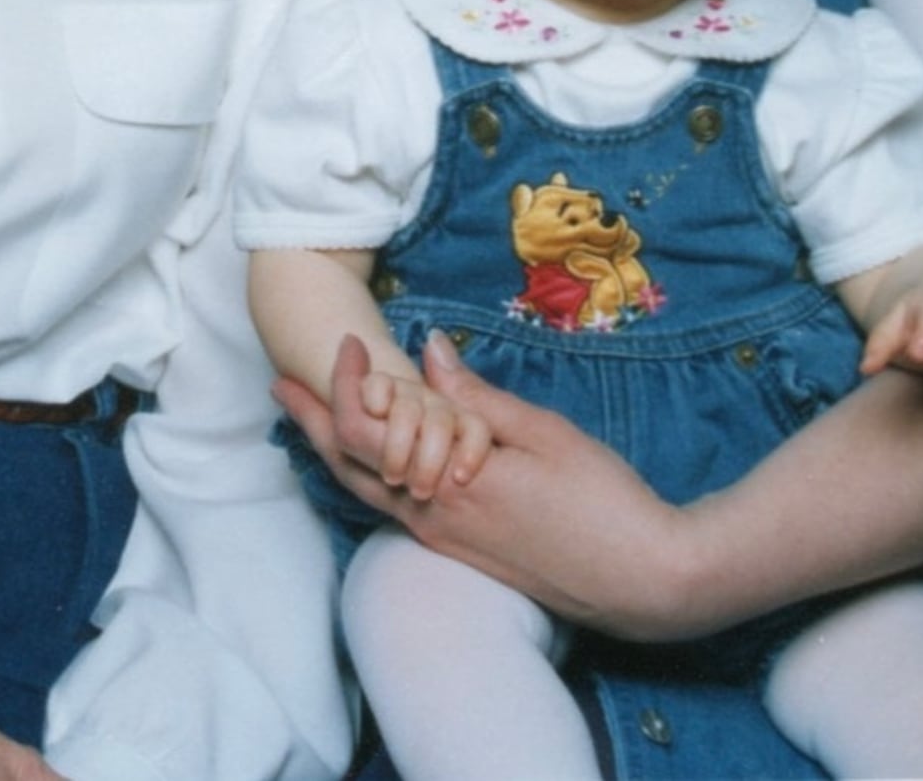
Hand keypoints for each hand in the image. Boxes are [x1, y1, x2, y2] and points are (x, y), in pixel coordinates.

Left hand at [276, 332, 702, 640]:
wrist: (644, 583)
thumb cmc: (603, 502)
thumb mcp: (542, 433)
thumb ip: (477, 397)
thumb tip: (428, 349)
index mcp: (447, 485)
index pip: (364, 433)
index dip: (345, 384)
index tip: (349, 340)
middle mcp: (433, 519)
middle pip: (348, 468)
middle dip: (310, 422)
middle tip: (279, 384)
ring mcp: (445, 541)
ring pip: (369, 492)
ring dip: (336, 448)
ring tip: (315, 413)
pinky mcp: (463, 552)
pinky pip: (397, 508)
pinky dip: (372, 473)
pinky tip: (378, 454)